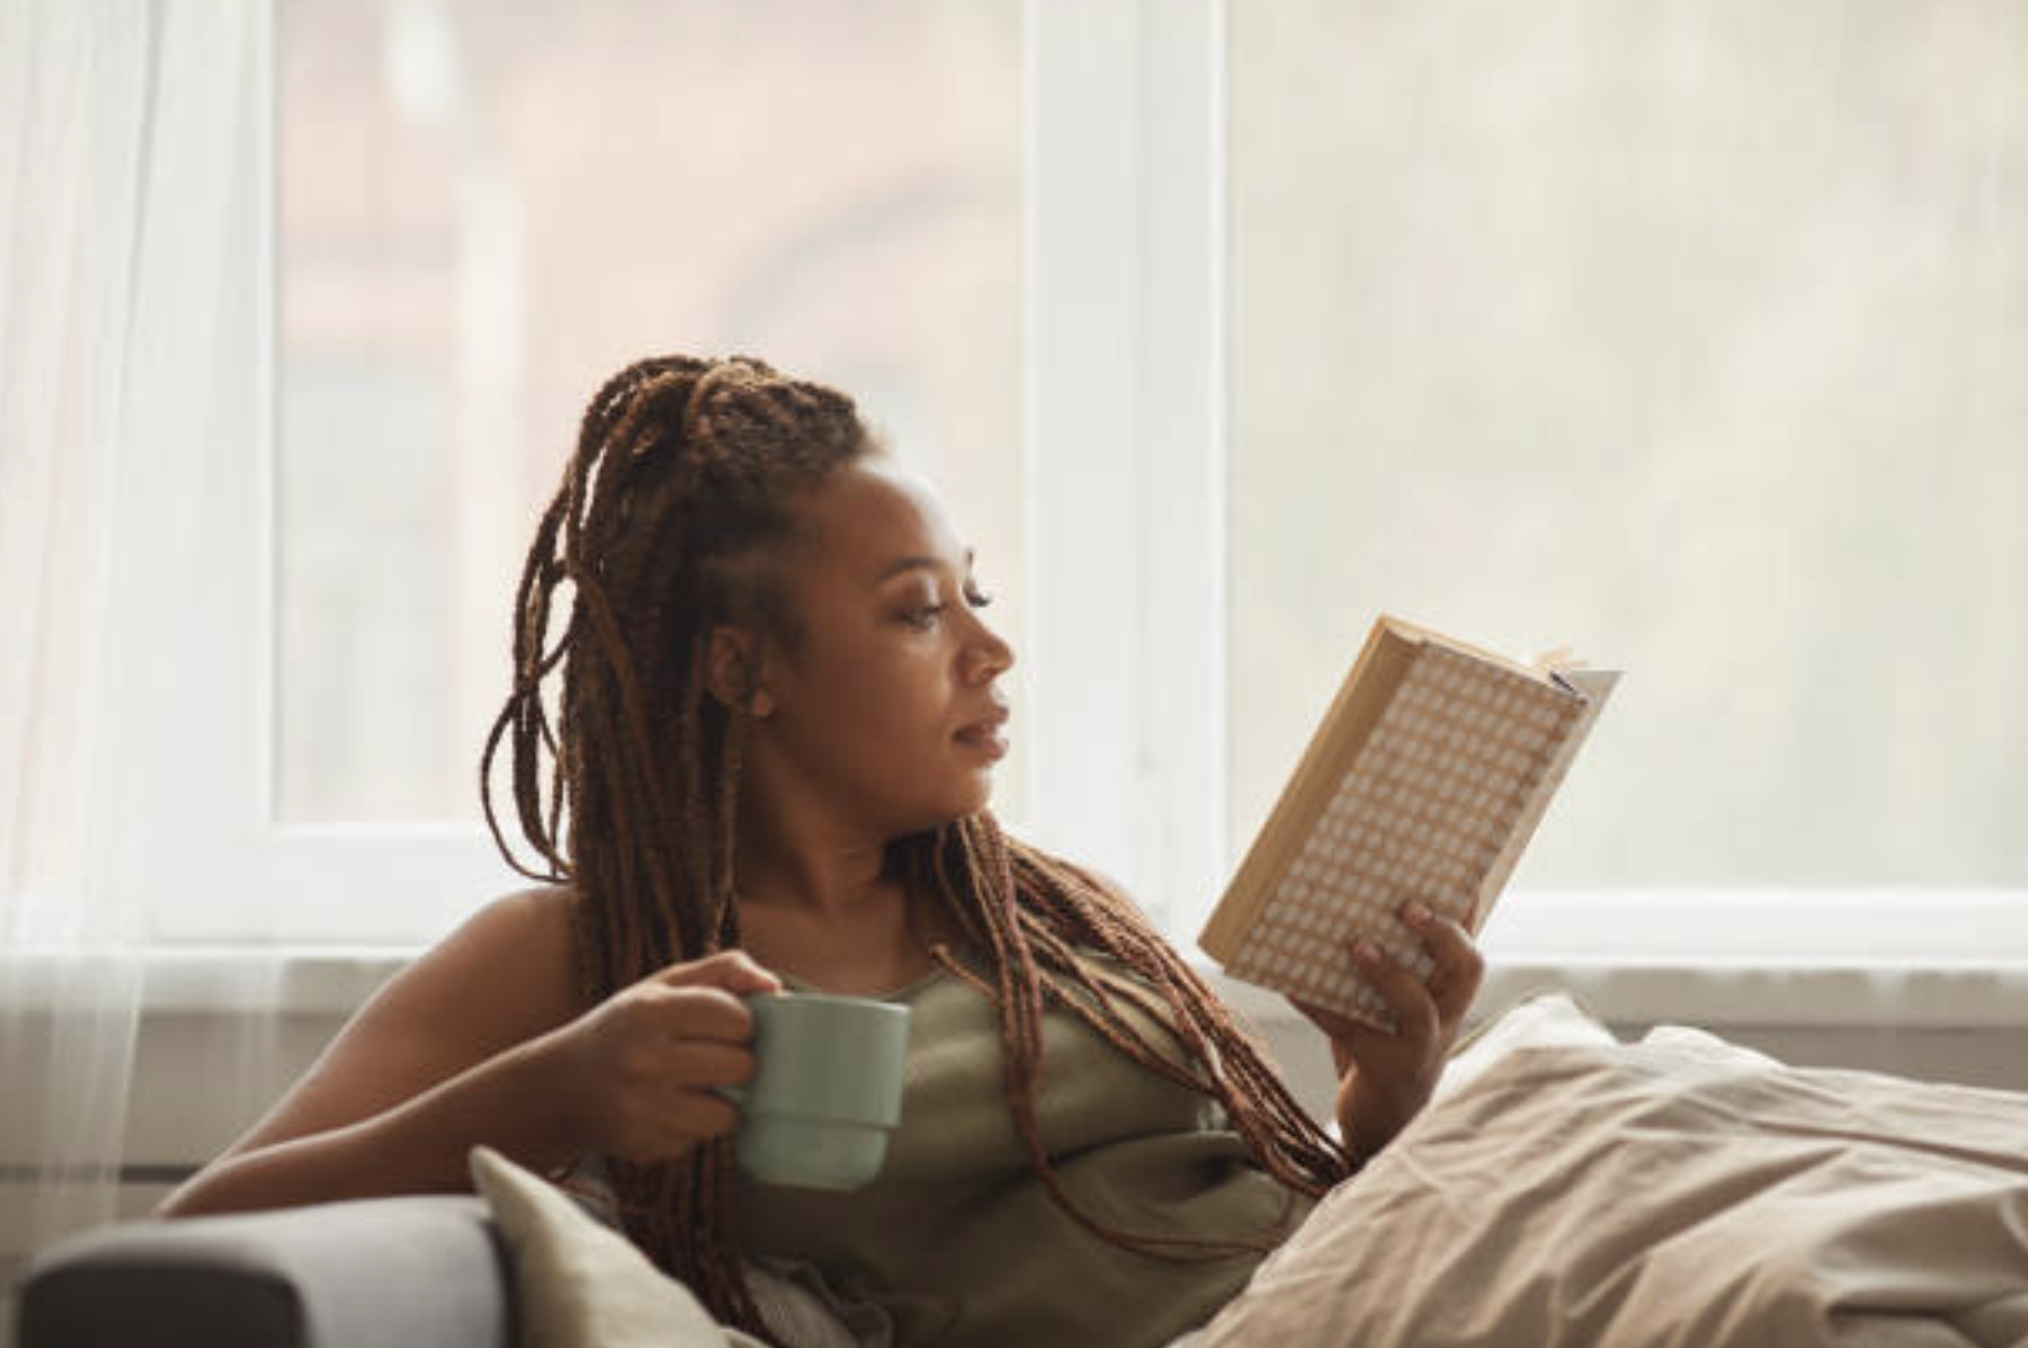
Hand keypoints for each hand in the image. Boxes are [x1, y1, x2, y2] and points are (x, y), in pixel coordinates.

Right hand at [546, 949, 781, 1164]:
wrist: (562, 1085)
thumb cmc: (627, 1026)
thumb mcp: (665, 984)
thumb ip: (724, 970)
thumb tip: (774, 986)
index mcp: (651, 1012)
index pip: (737, 1020)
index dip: (741, 1022)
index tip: (726, 1025)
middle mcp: (644, 1061)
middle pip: (741, 1068)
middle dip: (738, 1061)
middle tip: (715, 1056)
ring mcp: (642, 1109)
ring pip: (727, 1115)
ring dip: (721, 1101)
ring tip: (696, 1085)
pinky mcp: (644, 1146)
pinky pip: (699, 1141)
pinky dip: (693, 1126)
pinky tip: (669, 1109)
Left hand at [1290, 900, 1484, 1165]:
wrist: (1382, 1124)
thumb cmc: (1386, 1047)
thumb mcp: (1398, 1005)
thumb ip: (1395, 965)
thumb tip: (1352, 905)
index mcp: (1450, 996)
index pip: (1468, 946)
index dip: (1466, 913)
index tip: (1458, 874)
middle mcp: (1446, 1019)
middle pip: (1465, 971)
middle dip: (1440, 935)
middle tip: (1407, 906)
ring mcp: (1420, 1048)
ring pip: (1419, 1009)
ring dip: (1388, 974)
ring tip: (1356, 944)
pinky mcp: (1384, 1070)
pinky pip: (1348, 1031)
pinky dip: (1316, 1004)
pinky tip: (1288, 984)